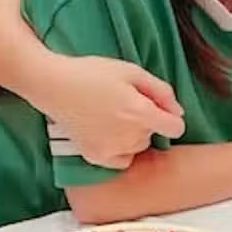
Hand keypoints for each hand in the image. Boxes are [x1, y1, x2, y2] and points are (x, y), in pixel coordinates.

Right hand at [36, 55, 185, 169]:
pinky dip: (120, 149)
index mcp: (140, 113)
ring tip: (112, 115)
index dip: (172, 117)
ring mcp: (110, 149)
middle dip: (147, 121)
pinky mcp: (94, 157)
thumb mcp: (133, 72)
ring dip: (134, 135)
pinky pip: (122, 160)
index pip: (176, 128)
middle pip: (154, 135)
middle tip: (124, 102)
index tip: (160, 109)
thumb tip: (178, 112)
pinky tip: (108, 132)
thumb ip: (161, 91)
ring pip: (138, 146)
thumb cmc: (93, 73)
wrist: (54, 85)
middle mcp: (128, 136)